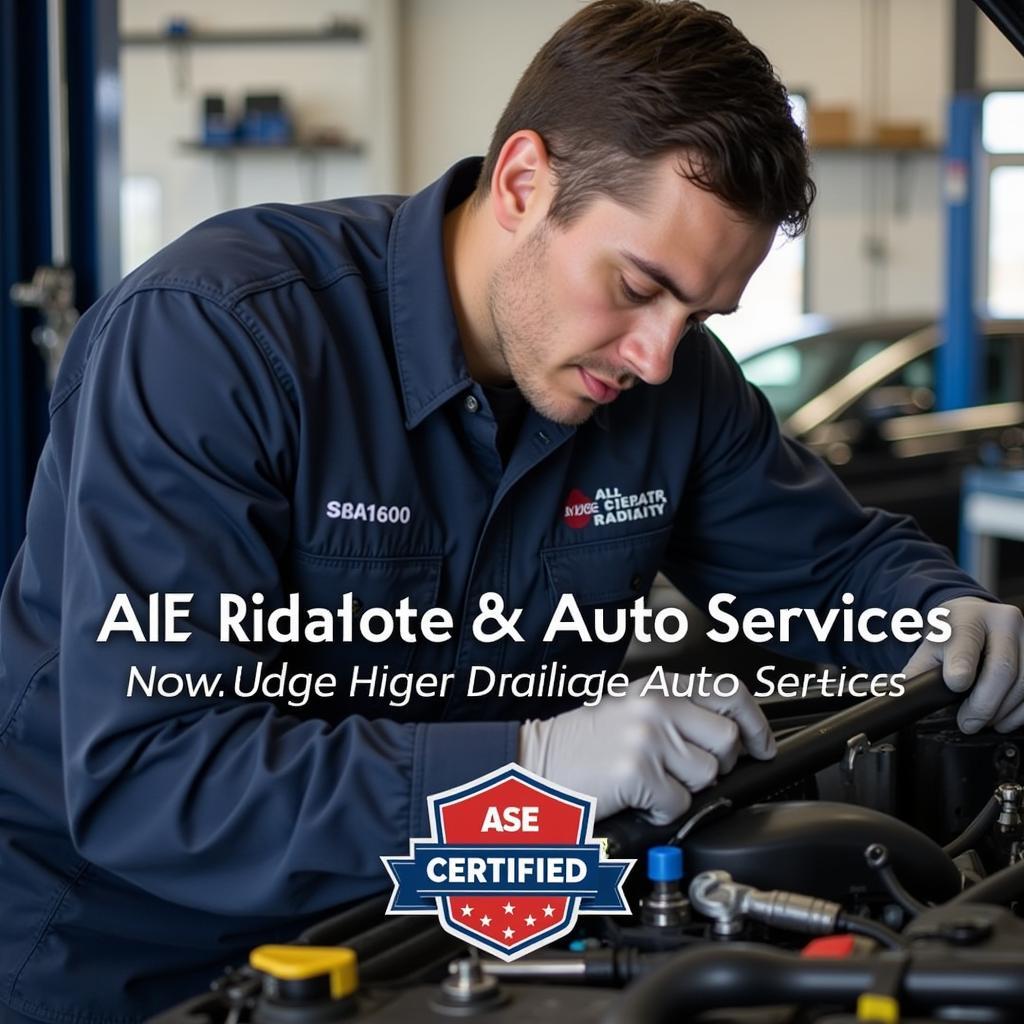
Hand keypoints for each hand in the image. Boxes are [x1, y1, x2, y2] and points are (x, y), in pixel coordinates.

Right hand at [518, 675, 775, 824]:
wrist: (533, 762)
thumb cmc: (579, 745)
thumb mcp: (631, 711)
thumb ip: (677, 714)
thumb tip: (730, 735)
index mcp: (658, 688)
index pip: (730, 694)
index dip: (755, 724)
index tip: (762, 746)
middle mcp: (657, 705)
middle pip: (727, 742)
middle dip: (714, 768)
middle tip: (682, 774)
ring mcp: (648, 736)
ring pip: (705, 777)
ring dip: (682, 791)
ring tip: (648, 784)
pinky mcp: (638, 770)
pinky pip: (677, 805)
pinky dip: (658, 811)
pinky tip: (634, 798)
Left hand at [902, 597, 1023, 732]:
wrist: (974, 618)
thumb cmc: (950, 634)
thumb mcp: (928, 646)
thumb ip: (916, 672)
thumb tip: (899, 696)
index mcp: (968, 616)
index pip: (967, 642)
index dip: (962, 665)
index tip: (956, 684)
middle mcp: (1004, 621)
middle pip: (1003, 668)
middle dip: (984, 704)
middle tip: (967, 723)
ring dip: (1003, 711)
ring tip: (983, 721)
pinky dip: (1019, 712)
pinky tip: (1002, 719)